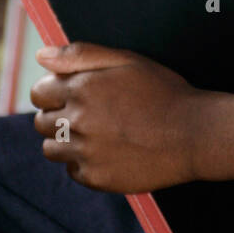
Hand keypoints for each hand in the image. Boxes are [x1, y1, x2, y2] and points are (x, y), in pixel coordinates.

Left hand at [31, 42, 206, 191]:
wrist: (193, 133)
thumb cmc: (163, 91)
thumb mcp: (126, 60)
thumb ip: (80, 54)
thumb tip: (41, 54)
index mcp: (82, 88)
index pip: (40, 92)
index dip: (53, 89)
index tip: (70, 91)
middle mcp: (78, 122)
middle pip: (42, 122)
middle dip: (58, 114)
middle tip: (87, 112)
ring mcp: (85, 153)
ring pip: (52, 149)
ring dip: (65, 140)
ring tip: (96, 132)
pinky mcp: (96, 178)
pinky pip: (73, 170)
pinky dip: (83, 161)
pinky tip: (108, 150)